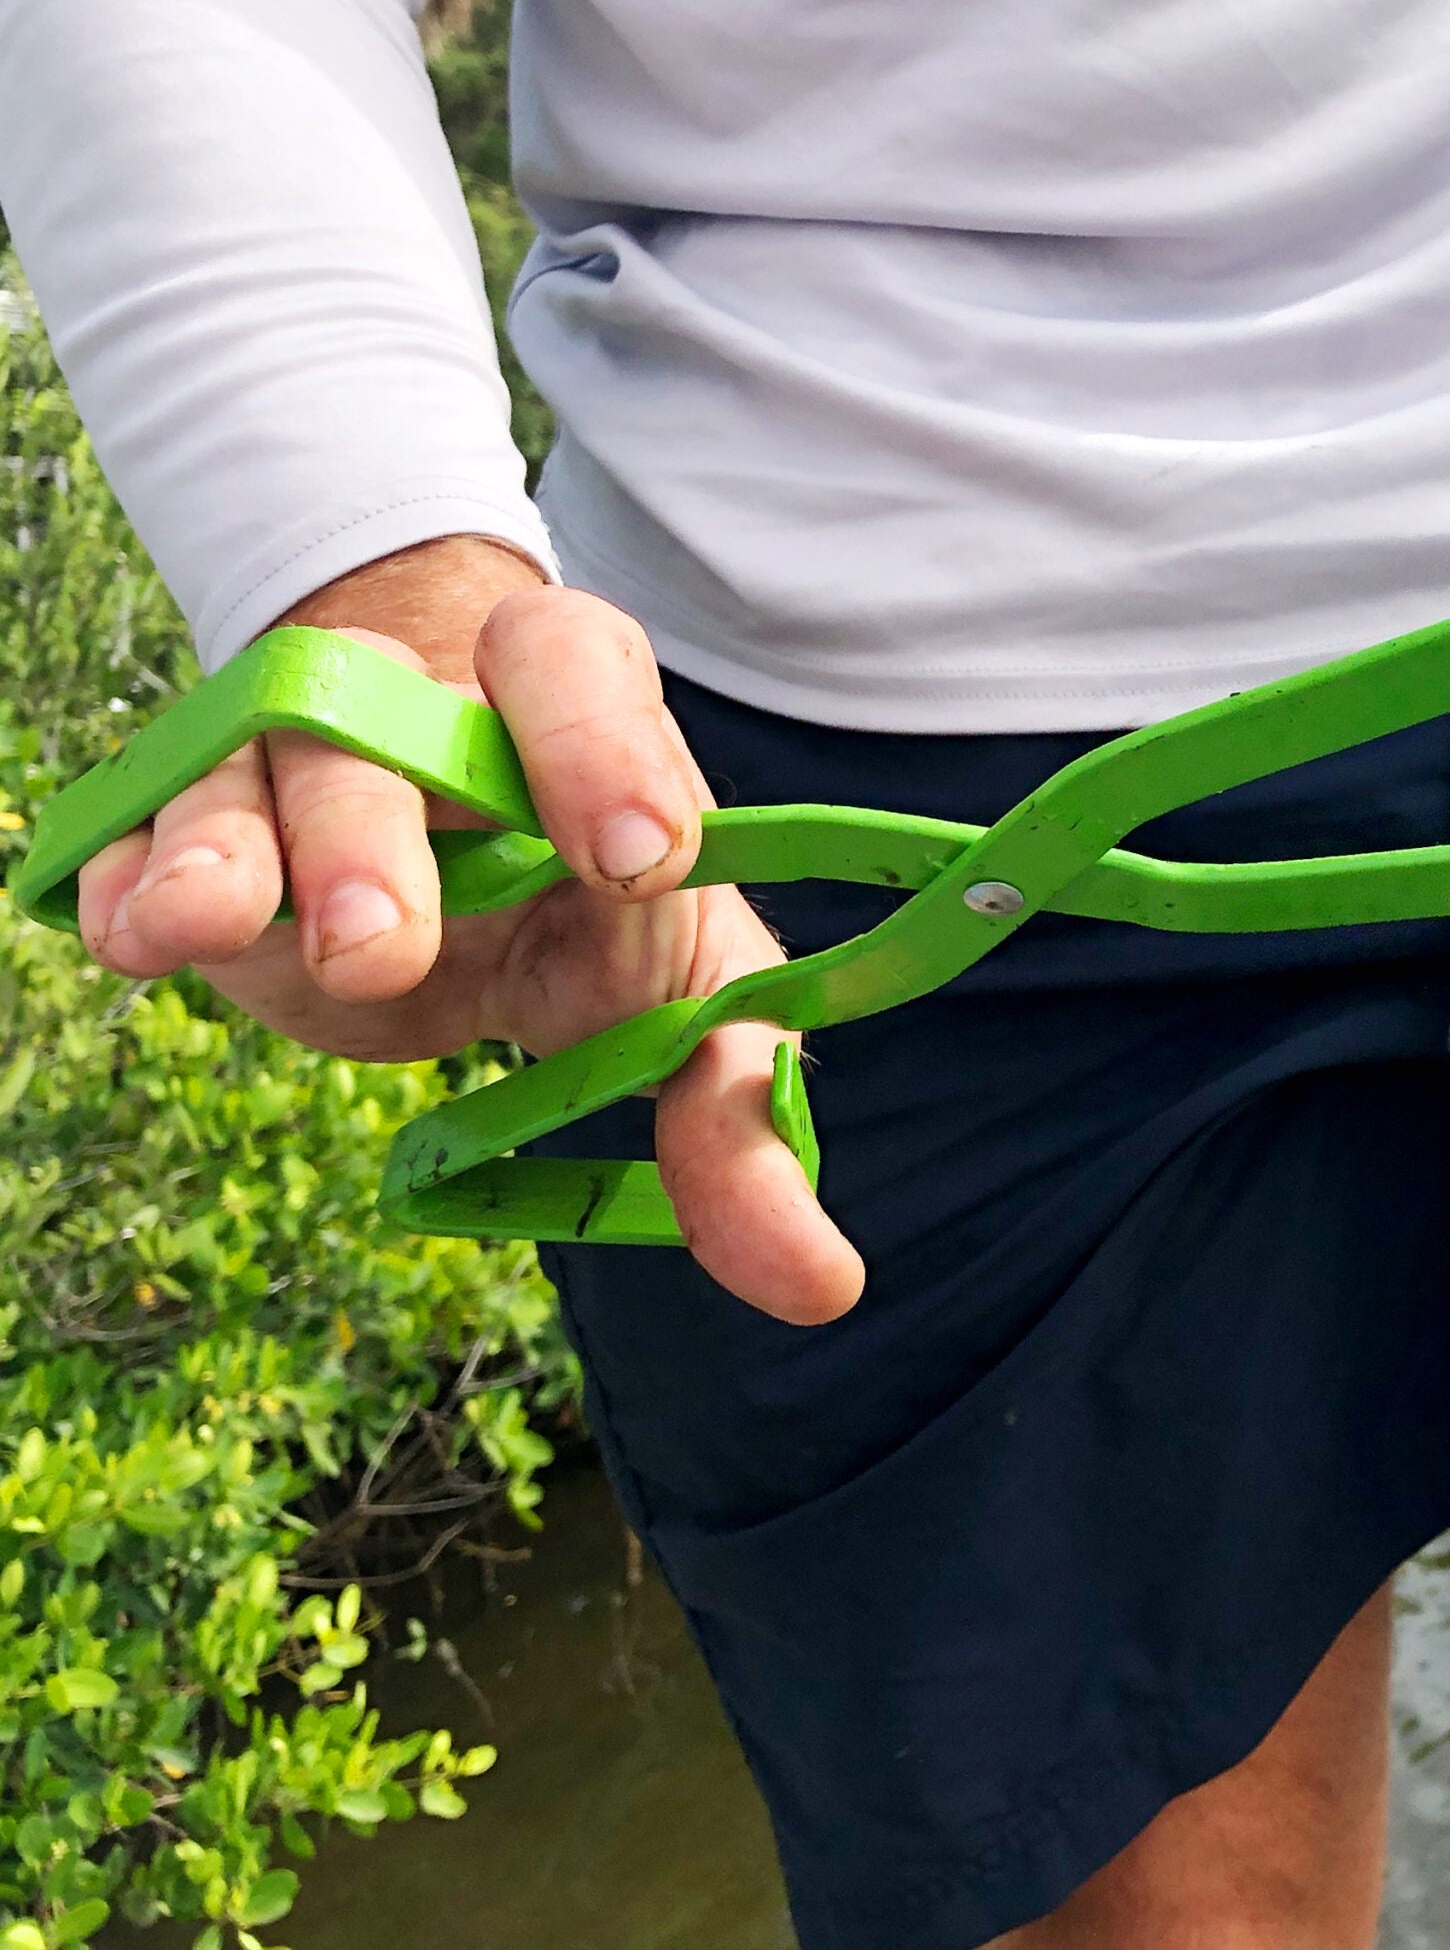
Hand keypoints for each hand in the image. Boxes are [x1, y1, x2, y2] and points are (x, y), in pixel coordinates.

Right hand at [73, 547, 863, 1324]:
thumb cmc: (598, 899)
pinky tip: (136, 939)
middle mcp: (425, 696)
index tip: (638, 862)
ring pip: (249, 764)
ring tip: (217, 931)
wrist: (461, 840)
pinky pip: (144, 826)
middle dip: (383, 830)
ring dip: (237, 850)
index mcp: (575, 699)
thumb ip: (739, 1116)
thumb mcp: (685, 987)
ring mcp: (298, 752)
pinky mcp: (202, 825)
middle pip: (385, 710)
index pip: (576, 668)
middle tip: (389, 951)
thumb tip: (817, 1282)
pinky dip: (133, 878)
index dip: (603, 746)